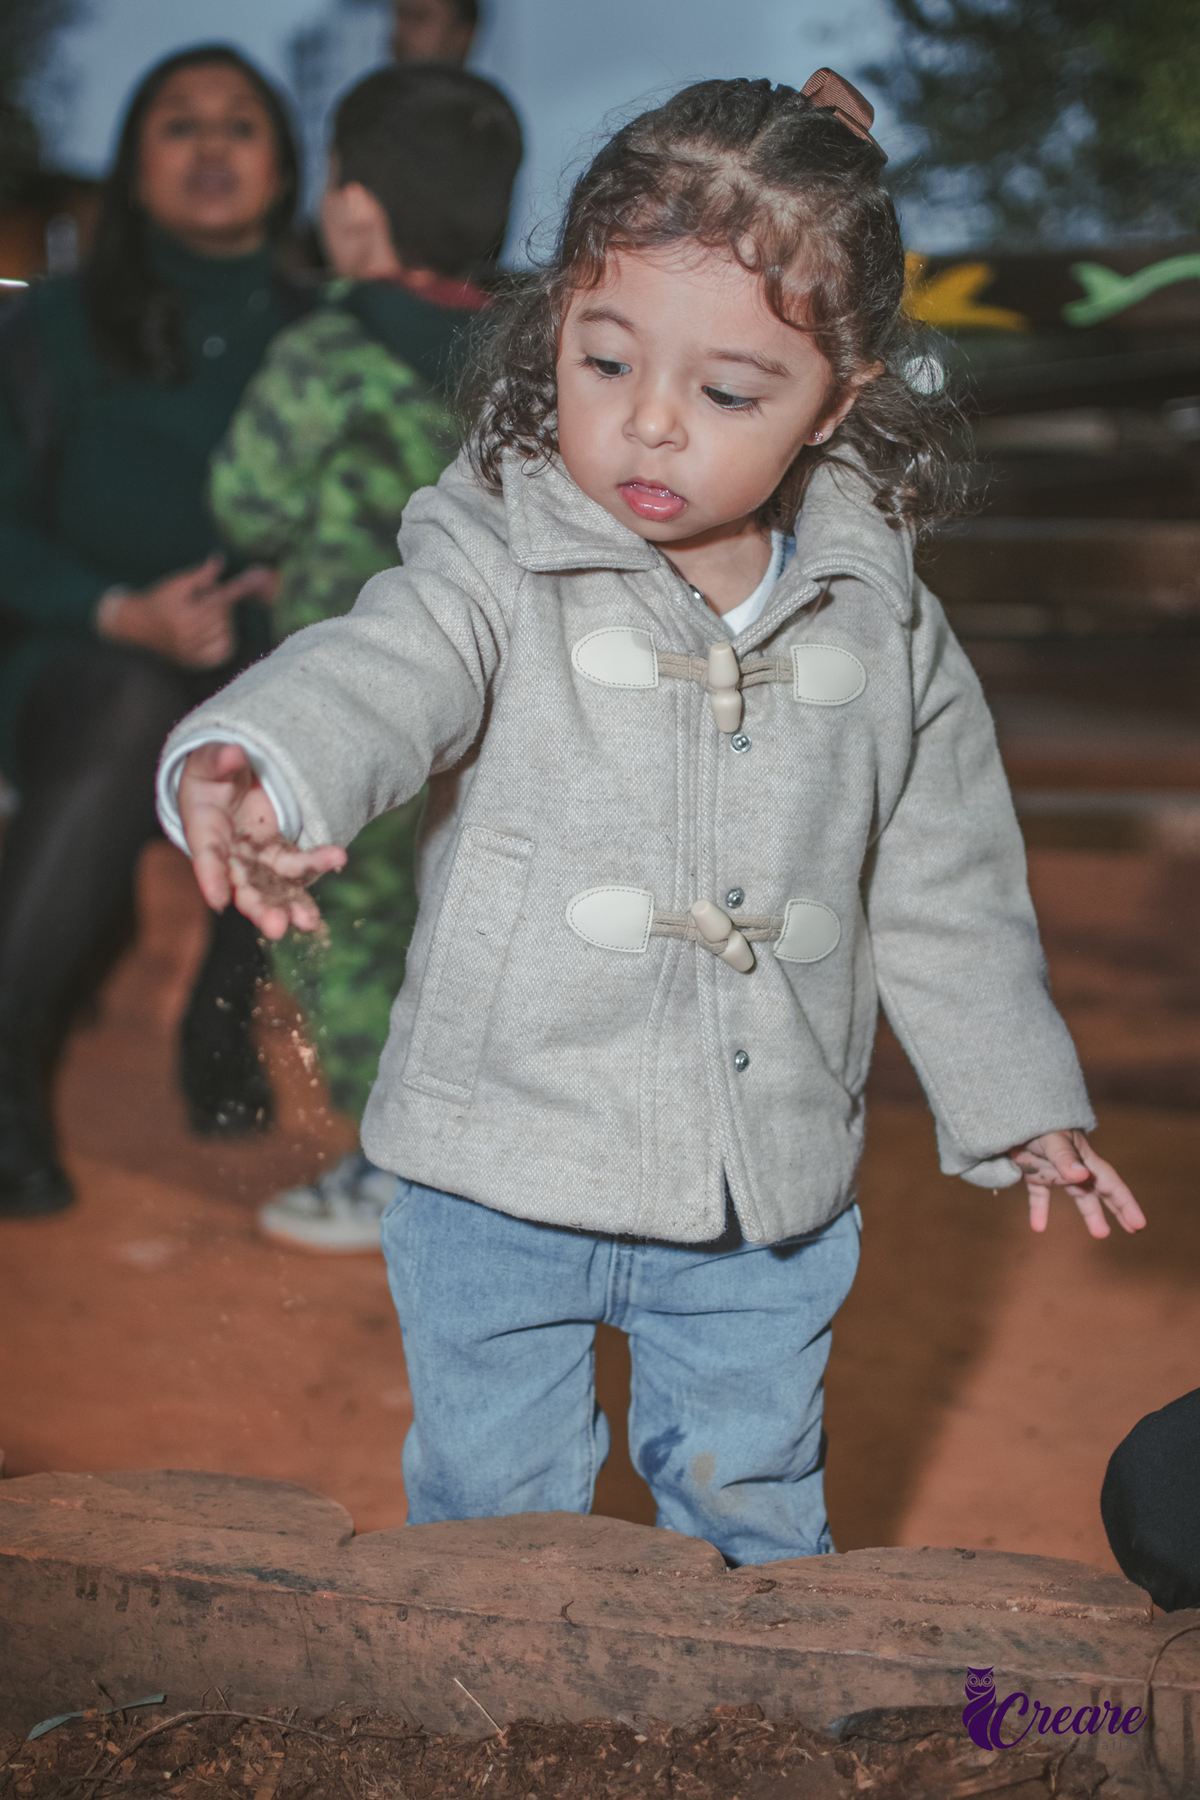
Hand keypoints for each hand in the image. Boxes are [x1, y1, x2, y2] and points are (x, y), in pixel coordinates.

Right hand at [99, 555, 276, 668]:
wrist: (135, 627)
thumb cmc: (157, 601)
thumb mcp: (175, 584)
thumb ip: (200, 575)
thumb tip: (219, 560)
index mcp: (182, 616)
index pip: (218, 600)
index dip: (239, 588)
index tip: (258, 577)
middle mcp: (187, 637)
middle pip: (224, 617)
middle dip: (220, 604)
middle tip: (204, 600)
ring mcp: (191, 653)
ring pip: (225, 633)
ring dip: (222, 621)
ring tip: (203, 615)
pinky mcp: (193, 663)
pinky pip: (222, 652)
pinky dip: (224, 640)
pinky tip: (212, 631)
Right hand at [178, 742, 345, 938]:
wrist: (231, 780)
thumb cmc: (210, 772)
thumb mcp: (207, 762)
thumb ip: (218, 760)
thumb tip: (234, 754)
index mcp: (205, 833)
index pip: (207, 858)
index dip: (211, 878)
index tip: (219, 900)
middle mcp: (231, 856)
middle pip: (244, 887)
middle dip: (260, 908)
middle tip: (276, 927)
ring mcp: (258, 859)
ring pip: (275, 886)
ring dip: (292, 905)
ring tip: (310, 922)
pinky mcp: (281, 854)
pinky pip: (298, 867)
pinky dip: (316, 868)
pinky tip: (337, 864)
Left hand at [1009, 1129, 1145, 1237]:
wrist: (1012, 1111)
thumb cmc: (1036, 1120)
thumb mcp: (1052, 1138)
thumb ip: (1065, 1157)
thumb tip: (1082, 1176)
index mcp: (1083, 1158)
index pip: (1110, 1184)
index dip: (1125, 1203)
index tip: (1138, 1224)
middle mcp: (1073, 1166)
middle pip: (1101, 1191)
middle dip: (1119, 1209)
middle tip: (1134, 1229)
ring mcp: (1054, 1170)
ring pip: (1078, 1195)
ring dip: (1090, 1214)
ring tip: (1100, 1233)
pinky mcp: (1033, 1173)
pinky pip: (1040, 1195)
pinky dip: (1039, 1210)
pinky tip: (1038, 1227)